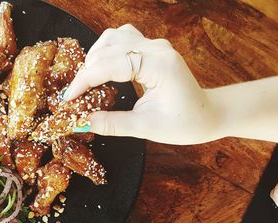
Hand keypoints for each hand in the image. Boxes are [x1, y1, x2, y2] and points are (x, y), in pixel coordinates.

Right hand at [64, 24, 222, 144]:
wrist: (208, 114)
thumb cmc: (184, 123)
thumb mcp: (147, 128)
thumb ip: (113, 124)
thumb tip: (82, 122)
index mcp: (159, 65)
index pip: (111, 64)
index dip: (85, 80)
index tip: (68, 98)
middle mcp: (156, 48)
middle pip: (108, 48)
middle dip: (86, 72)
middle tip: (74, 96)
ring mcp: (154, 44)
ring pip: (112, 38)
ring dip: (94, 58)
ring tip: (87, 83)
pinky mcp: (151, 47)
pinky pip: (120, 39)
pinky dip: (105, 52)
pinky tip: (101, 69)